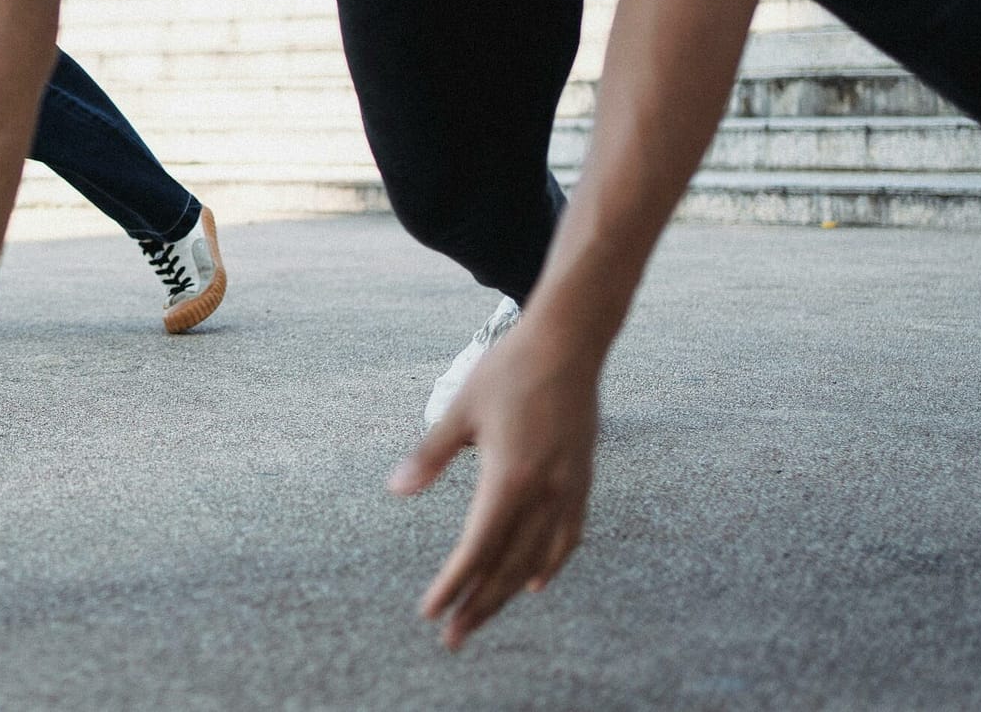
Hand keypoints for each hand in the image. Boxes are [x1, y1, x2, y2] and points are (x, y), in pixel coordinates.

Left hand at [390, 325, 599, 649]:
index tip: (432, 612)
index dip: (454, 585)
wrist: (569, 342)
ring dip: (509, 593)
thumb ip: (430, 454)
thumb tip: (397, 489)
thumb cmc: (509, 370)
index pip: (478, 549)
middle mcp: (545, 491)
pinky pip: (568, 536)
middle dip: (479, 606)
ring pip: (538, 558)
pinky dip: (549, 564)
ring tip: (483, 617)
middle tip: (453, 639)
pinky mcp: (582, 479)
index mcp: (510, 477)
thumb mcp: (460, 409)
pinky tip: (534, 582)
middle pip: (508, 566)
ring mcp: (570, 488)